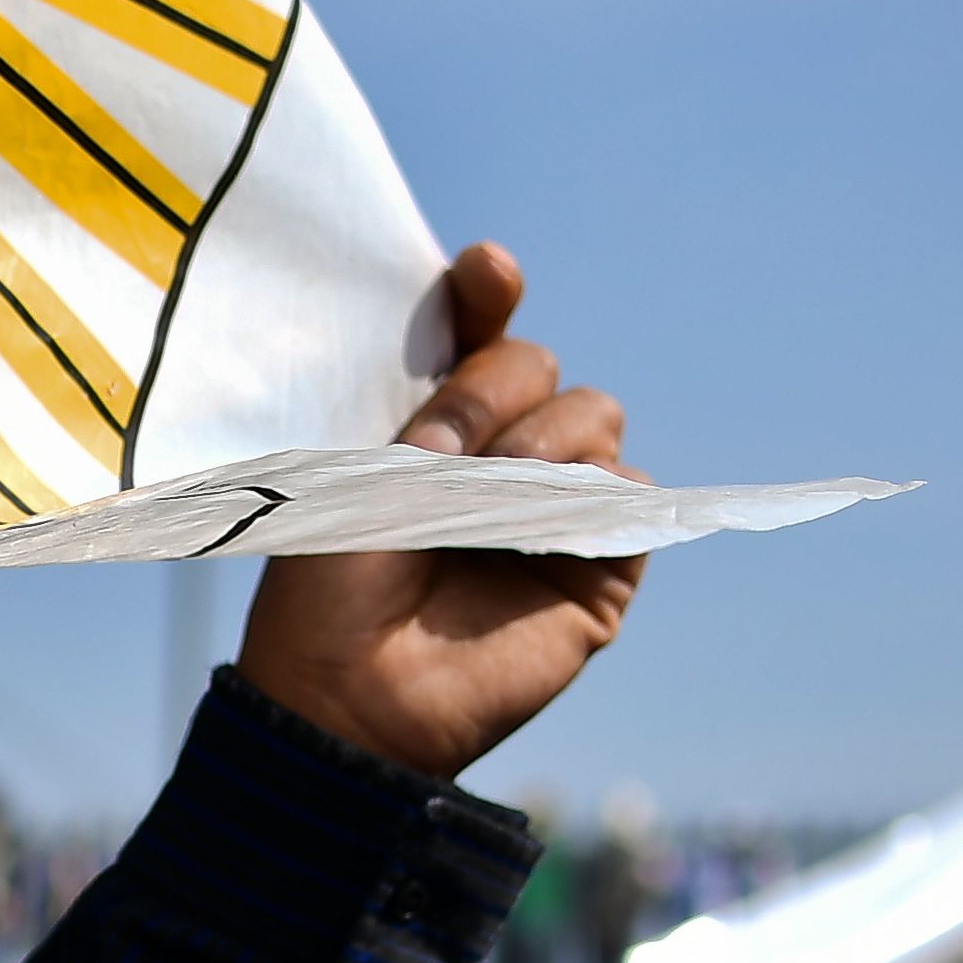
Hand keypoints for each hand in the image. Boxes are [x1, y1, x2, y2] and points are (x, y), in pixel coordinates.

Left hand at [236, 243, 643, 780]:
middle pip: (540, 365)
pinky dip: (595, 496)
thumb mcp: (362, 483)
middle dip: (496, 388)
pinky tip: (543, 521)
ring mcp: (555, 509)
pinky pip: (633, 496)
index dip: (486, 294)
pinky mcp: (602, 566)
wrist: (348, 693)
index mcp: (430, 430)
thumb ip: (434, 420)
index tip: (488, 269)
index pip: (476, 337)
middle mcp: (498, 459)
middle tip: (440, 450)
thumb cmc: (330, 593)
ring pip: (596, 415)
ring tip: (490, 492)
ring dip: (545, 438)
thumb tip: (516, 380)